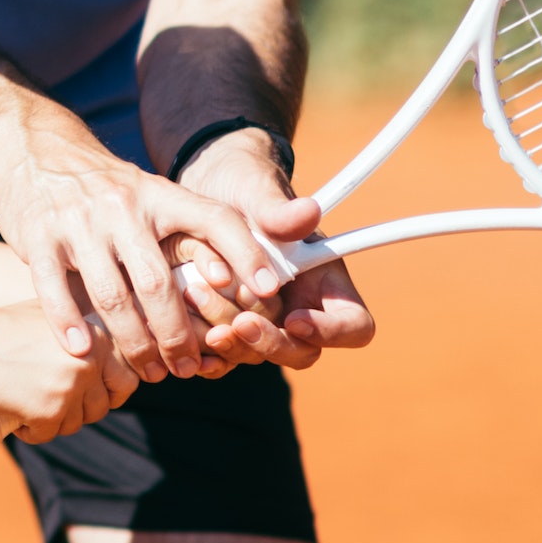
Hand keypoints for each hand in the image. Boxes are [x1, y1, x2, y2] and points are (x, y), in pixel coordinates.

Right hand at [0, 109, 286, 383]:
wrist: (35, 149)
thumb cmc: (105, 188)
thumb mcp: (149, 194)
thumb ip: (186, 230)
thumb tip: (236, 283)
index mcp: (159, 194)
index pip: (214, 219)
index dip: (245, 253)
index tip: (269, 291)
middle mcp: (122, 206)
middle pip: (158, 282)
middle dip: (177, 333)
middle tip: (189, 367)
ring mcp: (77, 221)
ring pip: (112, 296)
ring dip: (133, 343)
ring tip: (148, 371)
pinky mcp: (37, 235)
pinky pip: (55, 290)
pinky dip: (69, 325)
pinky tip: (82, 351)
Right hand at [0, 303, 139, 442]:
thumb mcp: (50, 314)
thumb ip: (80, 327)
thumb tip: (107, 351)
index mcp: (97, 335)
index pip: (128, 378)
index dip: (112, 391)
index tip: (92, 394)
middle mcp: (91, 360)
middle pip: (103, 406)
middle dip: (82, 410)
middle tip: (55, 403)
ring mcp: (71, 386)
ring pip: (76, 423)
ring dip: (56, 422)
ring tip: (30, 405)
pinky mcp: (48, 410)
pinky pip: (50, 435)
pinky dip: (33, 433)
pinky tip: (18, 420)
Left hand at [175, 130, 374, 370]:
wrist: (202, 191)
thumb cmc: (243, 187)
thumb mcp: (257, 192)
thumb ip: (279, 211)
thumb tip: (307, 213)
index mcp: (325, 281)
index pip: (353, 325)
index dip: (331, 331)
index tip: (292, 317)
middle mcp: (301, 308)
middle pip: (303, 352)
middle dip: (269, 343)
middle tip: (236, 324)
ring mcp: (265, 322)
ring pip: (258, 355)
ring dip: (231, 341)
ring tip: (198, 301)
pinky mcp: (231, 328)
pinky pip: (227, 355)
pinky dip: (209, 352)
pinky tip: (188, 338)